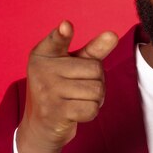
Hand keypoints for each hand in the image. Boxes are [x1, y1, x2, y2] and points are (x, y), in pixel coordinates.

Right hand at [16, 21, 117, 152]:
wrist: (40, 126)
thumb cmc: (61, 88)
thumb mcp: (73, 64)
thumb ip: (93, 50)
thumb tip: (113, 35)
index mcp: (44, 53)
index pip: (56, 40)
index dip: (63, 33)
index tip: (66, 26)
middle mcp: (42, 70)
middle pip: (96, 70)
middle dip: (98, 81)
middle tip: (81, 88)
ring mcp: (48, 91)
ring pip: (97, 90)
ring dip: (96, 99)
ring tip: (79, 99)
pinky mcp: (55, 112)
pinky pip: (92, 108)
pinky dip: (91, 112)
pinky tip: (77, 111)